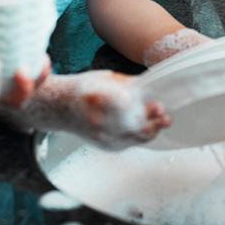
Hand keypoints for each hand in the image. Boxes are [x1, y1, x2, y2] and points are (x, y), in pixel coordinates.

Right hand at [17, 70, 170, 149]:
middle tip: (164, 115)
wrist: (61, 107)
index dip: (145, 109)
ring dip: (151, 130)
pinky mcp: (104, 145)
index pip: (127, 108)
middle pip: (133, 127)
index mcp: (99, 99)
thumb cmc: (84, 89)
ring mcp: (101, 136)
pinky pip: (128, 143)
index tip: (158, 105)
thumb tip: (152, 90)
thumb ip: (128, 85)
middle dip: (153, 122)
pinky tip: (148, 128)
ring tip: (163, 122)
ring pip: (134, 139)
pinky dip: (139, 136)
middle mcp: (99, 121)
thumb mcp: (106, 79)